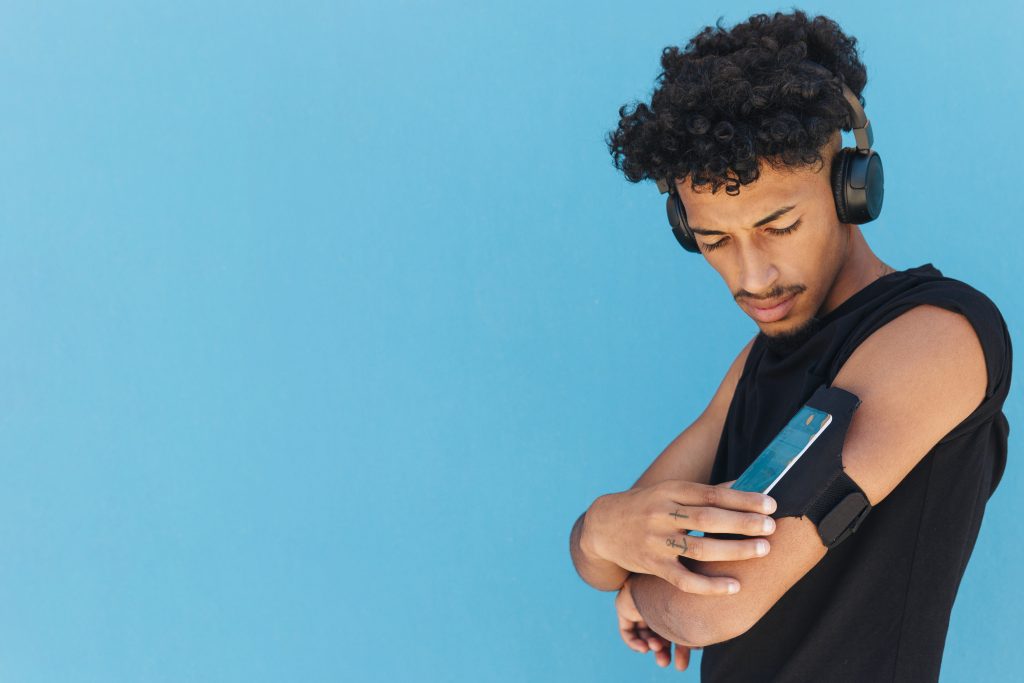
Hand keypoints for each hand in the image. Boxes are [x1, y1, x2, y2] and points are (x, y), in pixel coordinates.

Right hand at [583, 479, 776, 594]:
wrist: (604, 526)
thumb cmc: (647, 506)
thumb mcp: (669, 491)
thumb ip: (703, 493)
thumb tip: (746, 487)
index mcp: (670, 491)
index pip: (711, 494)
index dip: (742, 498)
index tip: (770, 503)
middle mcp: (662, 514)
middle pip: (707, 519)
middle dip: (743, 523)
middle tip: (771, 527)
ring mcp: (656, 541)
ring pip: (699, 549)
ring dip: (734, 550)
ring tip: (763, 550)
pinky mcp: (652, 565)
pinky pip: (684, 580)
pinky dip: (710, 585)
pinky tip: (735, 586)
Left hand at [616, 574, 697, 670]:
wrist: (666, 586)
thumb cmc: (685, 599)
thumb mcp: (691, 617)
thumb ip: (694, 630)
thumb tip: (699, 647)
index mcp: (674, 601)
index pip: (676, 627)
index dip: (683, 645)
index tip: (689, 658)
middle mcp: (656, 601)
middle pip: (660, 632)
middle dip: (666, 651)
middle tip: (673, 664)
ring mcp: (640, 603)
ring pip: (644, 633)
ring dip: (653, 646)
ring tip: (657, 650)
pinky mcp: (624, 605)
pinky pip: (627, 630)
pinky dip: (634, 642)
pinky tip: (645, 648)